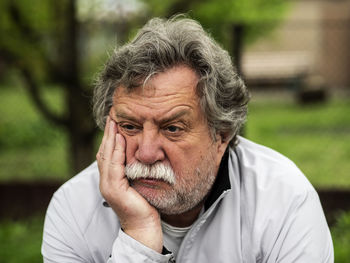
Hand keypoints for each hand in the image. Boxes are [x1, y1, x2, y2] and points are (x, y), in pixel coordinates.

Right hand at [96, 116, 162, 252]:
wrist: (144, 227)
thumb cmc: (144, 205)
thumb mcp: (138, 183)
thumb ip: (135, 170)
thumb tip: (140, 155)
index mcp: (111, 179)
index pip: (108, 153)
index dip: (110, 137)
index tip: (114, 121)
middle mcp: (106, 181)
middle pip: (104, 151)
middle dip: (108, 132)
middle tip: (112, 115)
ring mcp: (108, 185)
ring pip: (107, 155)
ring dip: (110, 137)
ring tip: (114, 121)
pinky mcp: (114, 189)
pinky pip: (114, 165)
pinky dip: (117, 151)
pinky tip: (120, 138)